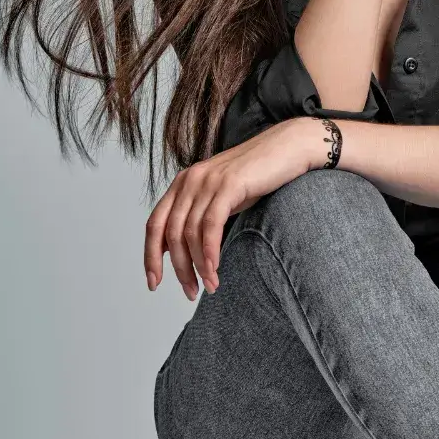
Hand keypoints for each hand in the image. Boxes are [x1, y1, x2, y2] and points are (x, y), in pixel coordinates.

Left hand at [143, 118, 317, 298]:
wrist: (289, 147)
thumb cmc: (259, 175)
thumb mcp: (222, 195)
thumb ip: (202, 215)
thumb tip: (187, 250)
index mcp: (183, 182)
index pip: (154, 223)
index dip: (150, 256)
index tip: (154, 283)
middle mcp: (190, 179)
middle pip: (170, 233)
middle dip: (179, 268)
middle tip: (191, 292)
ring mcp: (208, 180)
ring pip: (189, 233)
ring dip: (198, 266)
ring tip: (210, 285)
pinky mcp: (228, 184)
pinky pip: (210, 225)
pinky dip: (210, 252)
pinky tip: (214, 269)